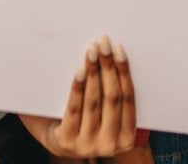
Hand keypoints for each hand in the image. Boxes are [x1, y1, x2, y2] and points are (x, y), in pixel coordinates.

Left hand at [38, 36, 137, 158]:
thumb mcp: (109, 118)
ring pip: (94, 101)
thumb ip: (116, 98)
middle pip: (112, 97)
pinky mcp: (67, 141)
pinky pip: (74, 108)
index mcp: (127, 138)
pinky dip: (78, 87)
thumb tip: (117, 57)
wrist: (59, 143)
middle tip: (104, 43)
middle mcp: (109, 144)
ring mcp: (87, 144)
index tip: (119, 49)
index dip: (124, 71)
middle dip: (108, 66)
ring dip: (94, 71)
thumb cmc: (88, 123)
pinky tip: (80, 70)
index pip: (129, 98)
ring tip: (92, 51)